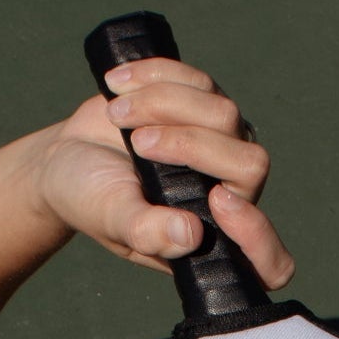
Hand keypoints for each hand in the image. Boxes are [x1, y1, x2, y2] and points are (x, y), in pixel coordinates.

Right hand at [31, 57, 293, 288]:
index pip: (270, 261)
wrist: (68, 156)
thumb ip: (149, 232)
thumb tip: (191, 236)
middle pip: (249, 163)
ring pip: (224, 113)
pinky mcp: (206, 106)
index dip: (258, 234)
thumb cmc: (91, 199)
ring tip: (117, 114)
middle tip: (137, 144)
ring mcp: (223, 148)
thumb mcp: (112, 219)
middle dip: (191, 145)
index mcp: (212, 241)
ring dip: (163, 105)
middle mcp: (230, 198)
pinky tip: (119, 86)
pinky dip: (157, 77)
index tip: (219, 202)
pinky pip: (201, 83)